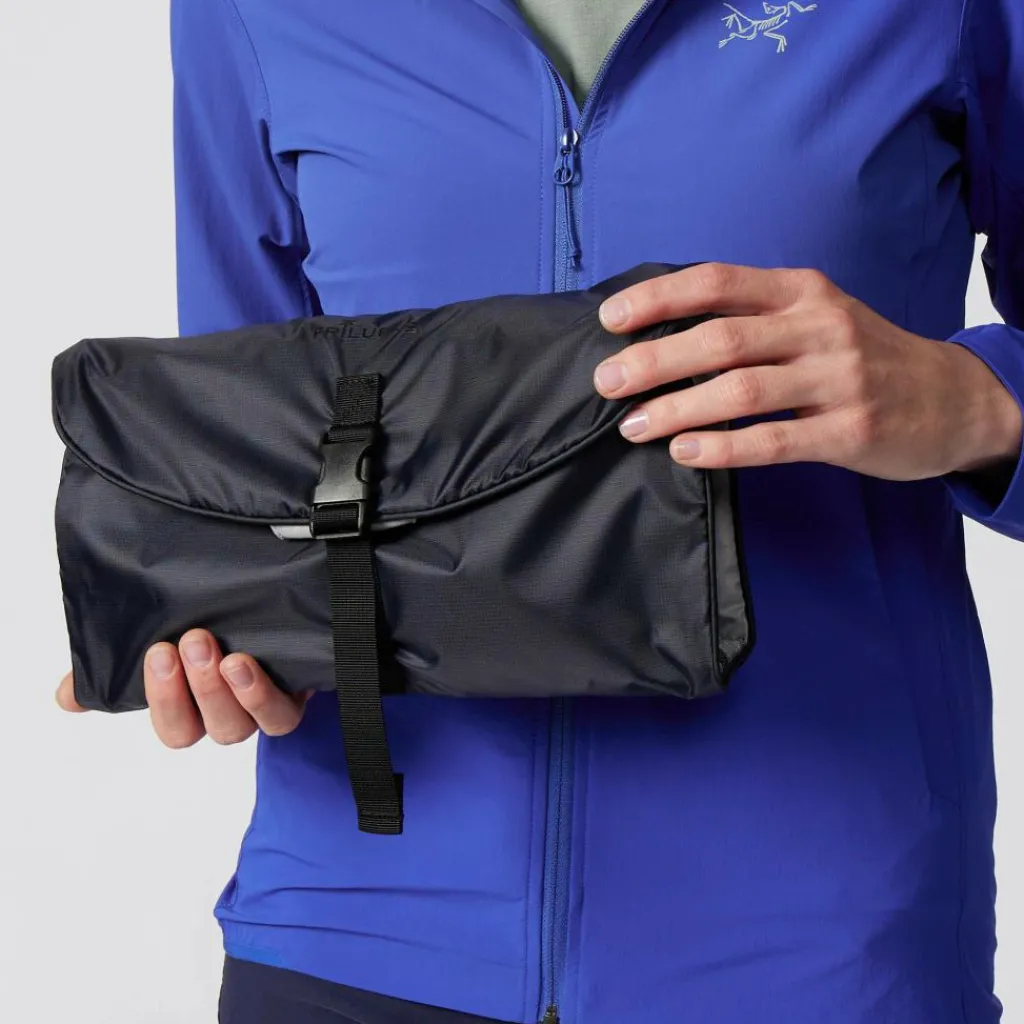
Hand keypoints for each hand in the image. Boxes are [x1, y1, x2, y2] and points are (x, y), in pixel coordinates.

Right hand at [55, 629, 311, 746]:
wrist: (279, 602)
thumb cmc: (217, 627)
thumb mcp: (164, 635)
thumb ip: (114, 666)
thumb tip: (67, 696)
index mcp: (199, 707)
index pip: (175, 728)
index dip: (162, 700)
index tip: (155, 653)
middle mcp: (232, 714)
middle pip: (210, 729)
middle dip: (192, 691)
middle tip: (187, 644)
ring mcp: (268, 704)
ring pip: (245, 726)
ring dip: (228, 693)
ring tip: (223, 656)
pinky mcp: (300, 690)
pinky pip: (282, 715)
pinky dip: (263, 696)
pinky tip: (247, 665)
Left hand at [593, 263, 1022, 479]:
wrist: (950, 398)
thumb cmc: (861, 355)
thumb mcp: (815, 315)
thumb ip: (752, 316)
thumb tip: (660, 331)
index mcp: (802, 291)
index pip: (718, 282)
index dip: (658, 297)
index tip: (610, 318)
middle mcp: (819, 326)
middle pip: (722, 338)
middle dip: (654, 360)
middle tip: (606, 382)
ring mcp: (838, 379)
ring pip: (742, 390)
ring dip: (678, 408)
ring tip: (633, 426)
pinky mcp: (850, 431)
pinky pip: (775, 440)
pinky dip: (724, 447)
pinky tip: (685, 453)